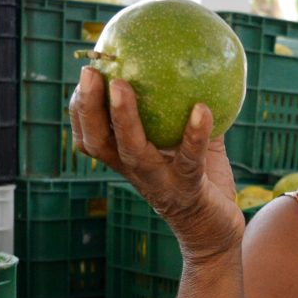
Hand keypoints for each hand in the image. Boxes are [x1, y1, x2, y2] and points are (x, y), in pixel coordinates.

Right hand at [69, 66, 244, 261]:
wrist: (216, 233)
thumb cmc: (202, 181)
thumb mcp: (190, 142)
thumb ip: (185, 110)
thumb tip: (192, 65)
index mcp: (129, 160)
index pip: (92, 135)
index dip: (80, 109)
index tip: (85, 73)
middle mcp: (137, 173)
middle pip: (98, 142)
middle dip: (87, 108)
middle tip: (89, 73)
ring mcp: (160, 183)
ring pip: (132, 152)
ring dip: (123, 118)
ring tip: (122, 86)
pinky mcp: (189, 191)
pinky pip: (190, 160)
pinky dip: (195, 135)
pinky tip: (202, 109)